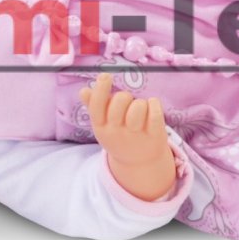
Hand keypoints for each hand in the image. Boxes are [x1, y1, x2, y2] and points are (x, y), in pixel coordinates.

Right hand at [78, 72, 175, 200]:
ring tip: (140, 109)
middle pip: (119, 103)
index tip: (106, 75)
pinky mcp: (154, 136)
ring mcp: (136, 135)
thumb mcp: (103, 125)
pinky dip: (154, 104)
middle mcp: (117, 132)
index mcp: (101, 127)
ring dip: (140, 103)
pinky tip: (152, 105)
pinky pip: (155, 114)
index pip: (97, 106)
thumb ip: (94, 106)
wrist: (139, 164)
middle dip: (124, 96)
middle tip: (127, 103)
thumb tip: (83, 91)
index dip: (100, 89)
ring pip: (138, 107)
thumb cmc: (118, 135)